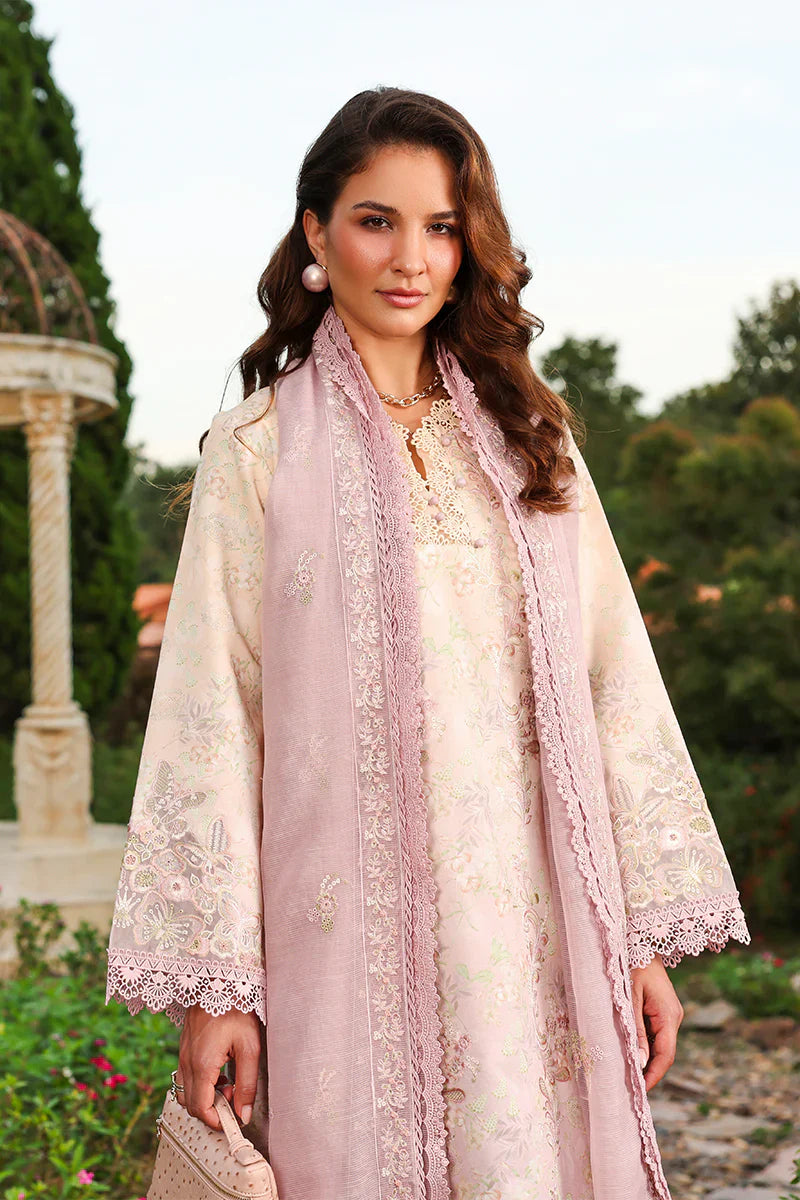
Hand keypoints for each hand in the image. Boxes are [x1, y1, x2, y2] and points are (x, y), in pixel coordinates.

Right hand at [174, 1005, 262, 1130]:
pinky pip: (186, 1078)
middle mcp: (187, 1063)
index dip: (216, 1121)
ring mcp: (183, 1055)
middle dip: (212, 1109)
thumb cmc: (236, 1009)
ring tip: (227, 1082)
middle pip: (191, 1105)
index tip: (233, 1119)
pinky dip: (200, 1084)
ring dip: (205, 1096)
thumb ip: (247, 1083)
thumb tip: (244, 1113)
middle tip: (233, 1096)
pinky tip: (219, 1070)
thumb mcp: (249, 1047)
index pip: (201, 1109)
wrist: (219, 981)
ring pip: (186, 1093)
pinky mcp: (184, 1049)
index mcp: (202, 1065)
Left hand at [629, 952, 683, 1092]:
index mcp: (669, 1015)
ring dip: (645, 1058)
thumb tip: (640, 1062)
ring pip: (659, 1044)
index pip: (665, 1055)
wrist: (640, 942)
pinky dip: (644, 1045)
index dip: (654, 1075)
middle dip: (649, 1071)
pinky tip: (630, 1051)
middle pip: (664, 1053)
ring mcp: (669, 1014)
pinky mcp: (662, 1011)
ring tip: (626, 1074)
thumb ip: (636, 1030)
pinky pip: (655, 1034)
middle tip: (629, 1088)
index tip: (640, 1092)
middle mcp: (673, 1017)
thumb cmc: (632, 965)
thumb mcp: (630, 998)